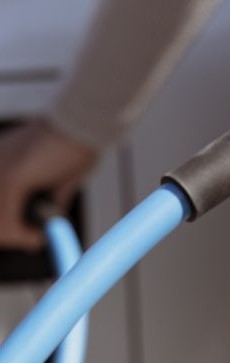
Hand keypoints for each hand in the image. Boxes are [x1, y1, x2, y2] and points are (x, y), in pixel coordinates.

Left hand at [0, 120, 97, 249]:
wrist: (88, 122)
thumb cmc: (80, 141)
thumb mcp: (61, 174)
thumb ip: (52, 195)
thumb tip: (53, 218)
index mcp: (3, 156)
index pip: (1, 200)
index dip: (10, 221)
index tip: (30, 233)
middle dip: (12, 232)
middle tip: (34, 240)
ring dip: (17, 237)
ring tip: (37, 240)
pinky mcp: (10, 179)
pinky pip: (7, 223)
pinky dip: (23, 237)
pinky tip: (39, 238)